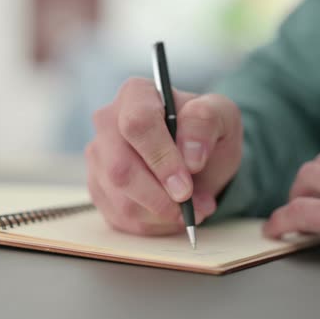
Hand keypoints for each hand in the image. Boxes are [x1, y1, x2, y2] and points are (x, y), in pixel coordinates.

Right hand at [85, 77, 241, 234]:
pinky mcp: (98, 187)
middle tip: (193, 205)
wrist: (196, 158)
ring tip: (192, 208)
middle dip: (160, 197)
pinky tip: (172, 213)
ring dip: (162, 214)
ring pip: (120, 198)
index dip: (161, 159)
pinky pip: (119, 216)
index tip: (185, 187)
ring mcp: (98, 156)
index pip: (137, 124)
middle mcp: (107, 122)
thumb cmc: (205, 132)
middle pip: (121, 169)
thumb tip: (190, 155)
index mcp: (136, 94)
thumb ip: (206, 123)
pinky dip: (153, 224)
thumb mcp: (221, 116)